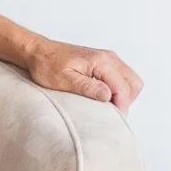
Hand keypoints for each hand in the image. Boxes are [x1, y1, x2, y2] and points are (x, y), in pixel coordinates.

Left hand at [25, 40, 142, 113]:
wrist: (38, 51)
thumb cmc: (47, 65)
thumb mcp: (63, 79)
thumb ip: (87, 87)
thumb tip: (108, 96)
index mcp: (101, 61)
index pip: (123, 87)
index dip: (121, 105)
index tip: (113, 119)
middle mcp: (109, 57)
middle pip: (133, 84)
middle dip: (126, 101)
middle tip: (111, 113)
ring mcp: (108, 58)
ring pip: (130, 80)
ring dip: (124, 95)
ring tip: (108, 107)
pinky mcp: (104, 62)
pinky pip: (121, 77)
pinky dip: (119, 89)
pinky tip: (105, 98)